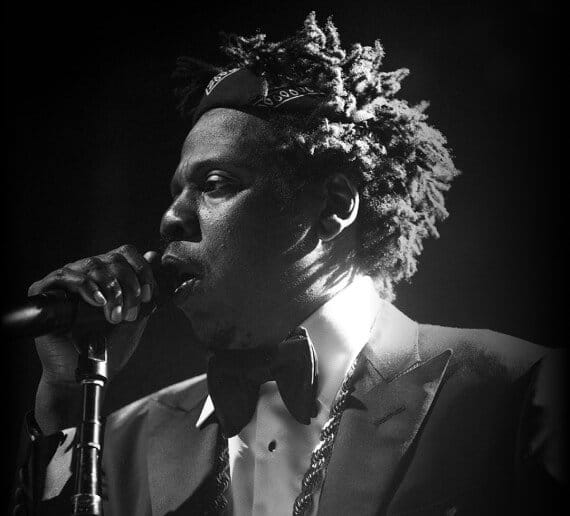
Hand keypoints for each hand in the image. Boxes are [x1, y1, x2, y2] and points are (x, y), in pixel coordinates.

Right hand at [29, 245, 157, 431]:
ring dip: (111, 290)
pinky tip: (97, 302)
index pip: (128, 254)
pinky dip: (85, 286)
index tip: (149, 295)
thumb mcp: (135, 318)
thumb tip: (154, 256)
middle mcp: (88, 274)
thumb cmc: (108, 348)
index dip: (143, 270)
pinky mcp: (46, 291)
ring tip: (114, 315)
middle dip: (129, 286)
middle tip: (128, 314)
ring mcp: (67, 282)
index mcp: (109, 276)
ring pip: (93, 265)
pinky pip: (64, 276)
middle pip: (114, 259)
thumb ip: (144, 291)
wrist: (82, 374)